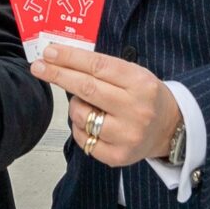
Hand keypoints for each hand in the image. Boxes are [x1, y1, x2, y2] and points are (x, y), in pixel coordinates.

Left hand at [31, 45, 178, 168]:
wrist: (171, 129)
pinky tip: (91, 122)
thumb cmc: (146, 97)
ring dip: (74, 105)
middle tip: (39, 67)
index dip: (70, 58)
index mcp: (141, 84)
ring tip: (85, 103)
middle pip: (86, 89)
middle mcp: (136, 110)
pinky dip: (80, 127)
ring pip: (81, 115)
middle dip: (58, 75)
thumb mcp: (134, 74)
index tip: (49, 52)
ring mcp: (127, 136)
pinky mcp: (118, 156)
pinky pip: (83, 139)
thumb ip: (103, 69)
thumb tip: (62, 59)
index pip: (98, 66)